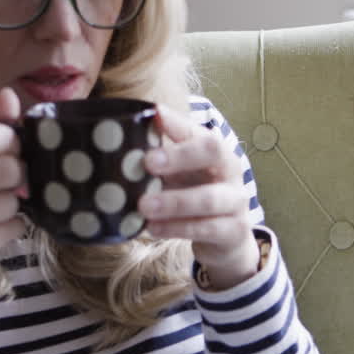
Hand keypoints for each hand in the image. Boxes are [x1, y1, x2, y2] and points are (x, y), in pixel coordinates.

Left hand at [139, 105, 258, 289]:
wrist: (226, 238)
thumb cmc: (194, 197)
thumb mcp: (178, 176)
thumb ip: (159, 161)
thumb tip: (118, 145)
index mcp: (215, 151)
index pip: (198, 129)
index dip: (178, 123)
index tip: (154, 115)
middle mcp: (230, 171)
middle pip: (213, 152)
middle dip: (180, 155)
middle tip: (148, 162)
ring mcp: (235, 202)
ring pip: (209, 198)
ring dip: (174, 202)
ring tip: (144, 206)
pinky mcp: (234, 231)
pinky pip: (206, 229)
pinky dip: (178, 228)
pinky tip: (154, 227)